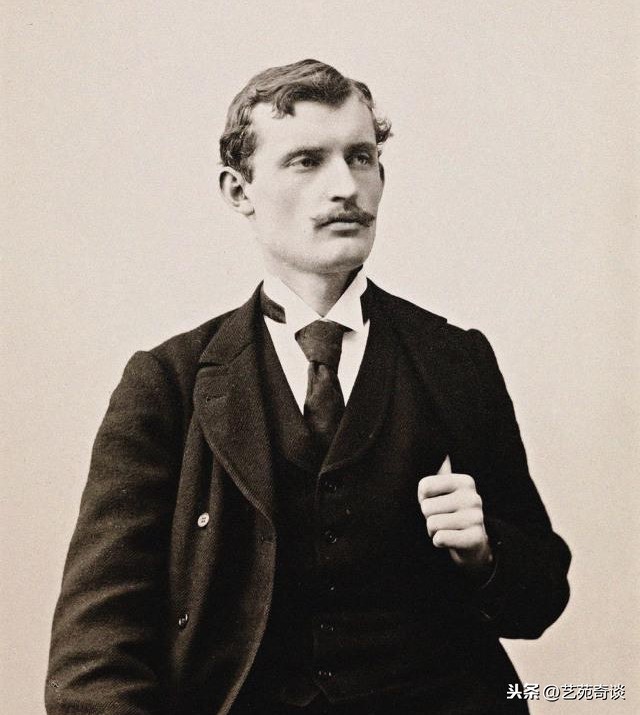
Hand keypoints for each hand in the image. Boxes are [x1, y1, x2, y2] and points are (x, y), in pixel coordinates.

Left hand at [417, 456, 492, 576]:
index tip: (435, 502)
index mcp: (465, 481)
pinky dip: (438, 541)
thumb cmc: (451, 512)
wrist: (473, 542)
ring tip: (447, 529)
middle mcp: (473, 497)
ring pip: (432, 524)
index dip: (423, 498)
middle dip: (429, 517)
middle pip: (426, 507)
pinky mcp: (475, 538)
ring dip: (433, 531)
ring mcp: (477, 518)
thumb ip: (440, 471)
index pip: (424, 486)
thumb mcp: (445, 490)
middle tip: (442, 519)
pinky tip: (449, 539)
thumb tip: (443, 453)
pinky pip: (440, 538)